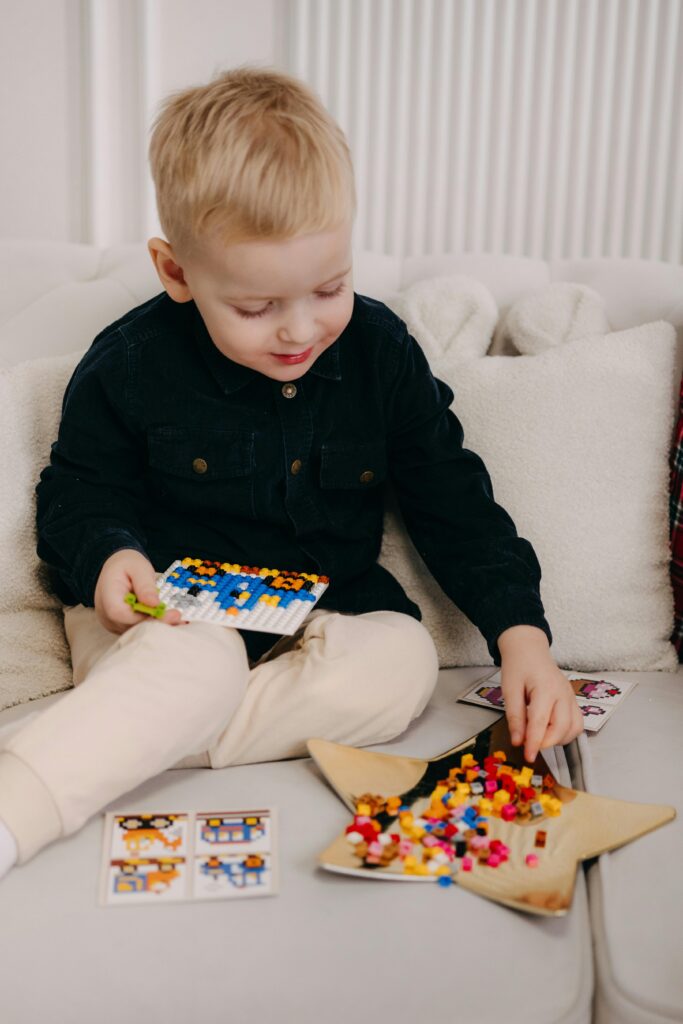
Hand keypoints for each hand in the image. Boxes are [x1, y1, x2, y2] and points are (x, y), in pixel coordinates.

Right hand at [94, 549, 182, 633]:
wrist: (116, 566)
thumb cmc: (126, 564)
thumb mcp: (138, 567)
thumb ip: (145, 585)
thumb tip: (154, 604)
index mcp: (108, 599)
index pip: (124, 615)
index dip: (148, 618)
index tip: (173, 614)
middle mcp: (107, 616)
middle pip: (132, 628)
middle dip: (159, 624)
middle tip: (181, 618)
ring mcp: (114, 624)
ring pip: (137, 631)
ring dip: (158, 626)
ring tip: (179, 619)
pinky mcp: (122, 626)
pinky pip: (138, 629)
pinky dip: (154, 624)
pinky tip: (169, 619)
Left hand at [497, 625, 583, 762]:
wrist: (529, 649)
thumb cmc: (518, 666)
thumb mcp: (510, 689)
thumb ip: (515, 716)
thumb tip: (518, 741)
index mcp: (546, 688)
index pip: (541, 722)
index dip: (534, 743)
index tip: (528, 757)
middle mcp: (563, 693)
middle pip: (563, 727)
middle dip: (547, 742)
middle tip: (530, 746)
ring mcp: (571, 696)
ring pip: (575, 728)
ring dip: (558, 739)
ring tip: (540, 737)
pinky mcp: (573, 700)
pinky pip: (577, 723)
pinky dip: (566, 733)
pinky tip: (551, 731)